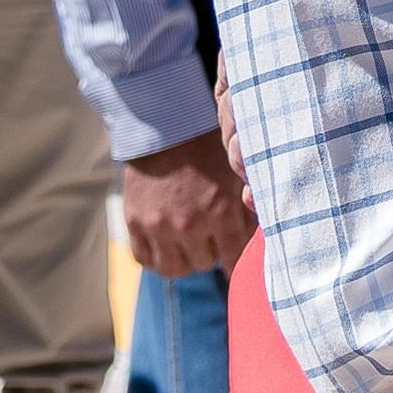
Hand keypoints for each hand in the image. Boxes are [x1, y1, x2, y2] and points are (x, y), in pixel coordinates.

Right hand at [124, 129, 254, 277]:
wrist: (166, 123)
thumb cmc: (208, 146)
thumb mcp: (236, 173)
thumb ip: (247, 209)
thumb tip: (259, 241)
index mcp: (220, 211)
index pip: (235, 259)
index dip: (239, 260)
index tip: (237, 256)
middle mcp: (189, 224)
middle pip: (205, 264)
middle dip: (212, 252)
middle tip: (212, 236)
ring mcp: (158, 225)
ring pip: (174, 269)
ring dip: (185, 259)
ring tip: (189, 243)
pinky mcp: (134, 221)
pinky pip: (144, 259)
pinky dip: (157, 256)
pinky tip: (167, 244)